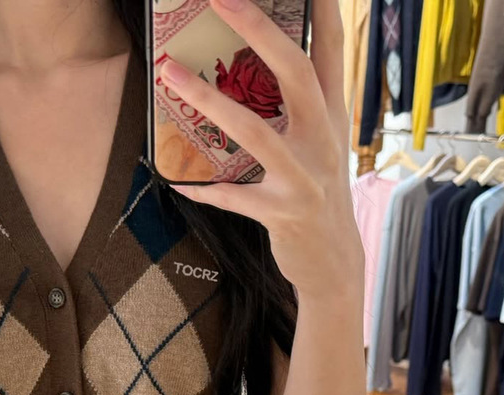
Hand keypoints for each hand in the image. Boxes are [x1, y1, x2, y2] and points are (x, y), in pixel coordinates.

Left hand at [159, 0, 363, 301]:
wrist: (334, 260)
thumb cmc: (318, 194)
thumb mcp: (320, 147)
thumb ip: (301, 109)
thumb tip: (263, 65)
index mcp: (333, 117)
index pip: (332, 50)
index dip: (321, 10)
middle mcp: (324, 141)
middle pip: (296, 74)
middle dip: (260, 31)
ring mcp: (304, 178)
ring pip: (256, 131)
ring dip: (209, 101)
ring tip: (170, 75)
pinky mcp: (282, 214)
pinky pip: (233, 198)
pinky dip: (205, 190)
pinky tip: (179, 183)